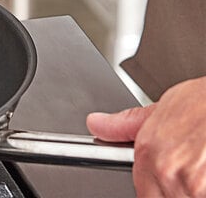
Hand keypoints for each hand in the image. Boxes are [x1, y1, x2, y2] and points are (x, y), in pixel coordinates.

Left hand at [87, 77, 205, 196]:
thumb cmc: (203, 104)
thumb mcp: (161, 108)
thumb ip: (127, 124)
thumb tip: (97, 124)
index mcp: (149, 153)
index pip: (142, 192)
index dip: (156, 188)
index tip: (167, 180)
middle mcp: (167, 172)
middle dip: (177, 190)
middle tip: (191, 169)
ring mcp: (193, 187)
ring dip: (193, 192)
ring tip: (201, 167)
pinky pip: (199, 197)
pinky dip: (204, 188)